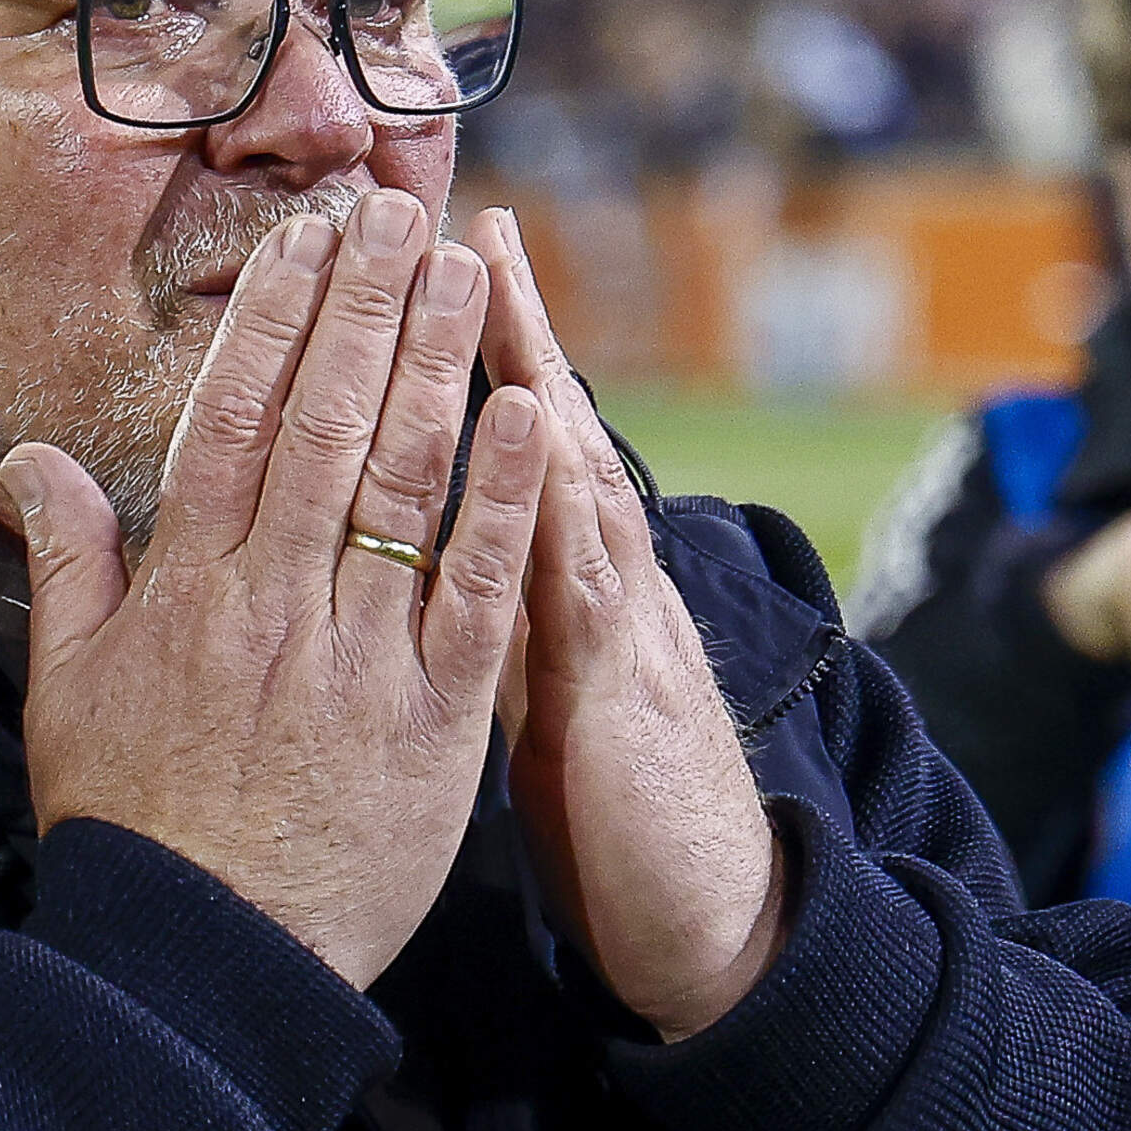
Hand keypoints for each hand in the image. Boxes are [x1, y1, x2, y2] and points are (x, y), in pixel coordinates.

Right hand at [2, 188, 545, 991]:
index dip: (276, 315)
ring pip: (405, 487)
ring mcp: (361, 658)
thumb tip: (37, 455)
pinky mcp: (438, 720)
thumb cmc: (135, 825)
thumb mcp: (68, 691)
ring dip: (441, 370)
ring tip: (472, 273)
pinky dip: (506, 503)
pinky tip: (537, 418)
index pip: (236, 418)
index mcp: (189, 589)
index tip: (309, 236)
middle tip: (404, 211)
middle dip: (367, 308)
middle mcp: (274, 604)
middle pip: (327, 425)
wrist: (204, 963)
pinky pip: (478, 593)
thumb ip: (70, 562)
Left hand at [468, 205, 785, 1041]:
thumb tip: (419, 565)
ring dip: (534, 373)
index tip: (418, 269)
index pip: (499, 452)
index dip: (454, 362)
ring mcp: (615, 627)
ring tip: (498, 281)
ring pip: (571, 475)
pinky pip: (584, 588)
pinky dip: (559, 509)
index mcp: (560, 588)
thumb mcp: (541, 702)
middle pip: (542, 430)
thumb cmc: (619, 814)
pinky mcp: (618, 692)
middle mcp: (595, 583)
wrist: (713, 914)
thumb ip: (492, 623)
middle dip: (501, 324)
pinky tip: (539, 440)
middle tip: (461, 216)